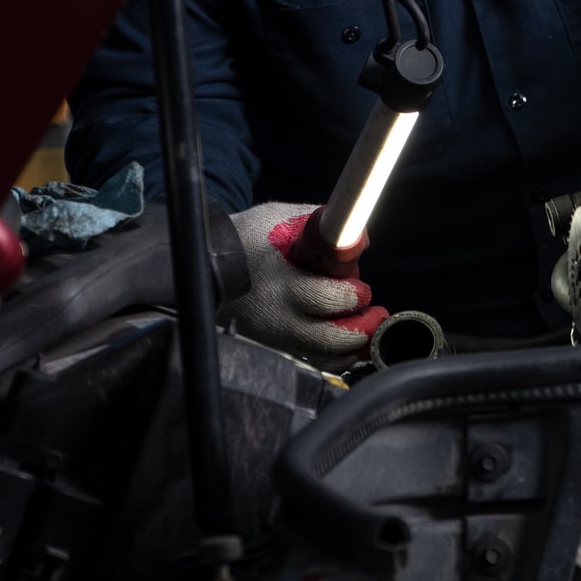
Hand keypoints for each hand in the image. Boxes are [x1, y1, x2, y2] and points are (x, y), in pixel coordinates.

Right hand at [225, 201, 387, 361]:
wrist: (206, 264)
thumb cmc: (245, 238)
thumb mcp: (278, 219)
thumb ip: (317, 225)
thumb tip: (357, 237)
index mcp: (280, 283)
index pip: (326, 299)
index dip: (353, 296)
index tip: (362, 288)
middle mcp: (276, 316)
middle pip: (328, 339)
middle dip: (361, 329)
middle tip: (375, 312)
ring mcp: (274, 336)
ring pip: (322, 358)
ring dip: (353, 349)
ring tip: (368, 332)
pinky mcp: (273, 346)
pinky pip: (311, 361)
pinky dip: (335, 357)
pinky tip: (349, 344)